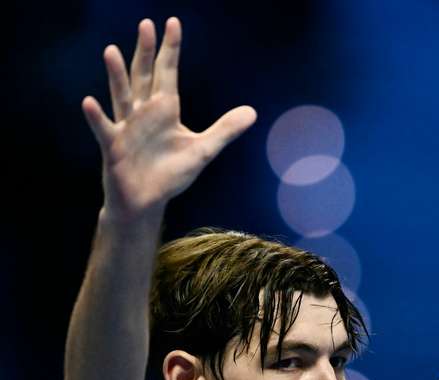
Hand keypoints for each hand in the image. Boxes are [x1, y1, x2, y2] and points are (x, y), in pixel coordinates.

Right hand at [82, 17, 256, 224]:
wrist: (147, 201)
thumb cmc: (170, 173)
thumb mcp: (203, 150)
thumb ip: (225, 130)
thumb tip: (252, 112)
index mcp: (165, 110)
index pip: (168, 73)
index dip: (171, 49)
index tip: (172, 23)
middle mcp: (143, 113)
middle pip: (144, 76)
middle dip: (145, 52)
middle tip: (146, 24)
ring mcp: (126, 128)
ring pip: (121, 96)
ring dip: (116, 76)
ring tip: (111, 50)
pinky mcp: (114, 148)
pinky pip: (104, 130)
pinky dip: (97, 117)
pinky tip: (90, 102)